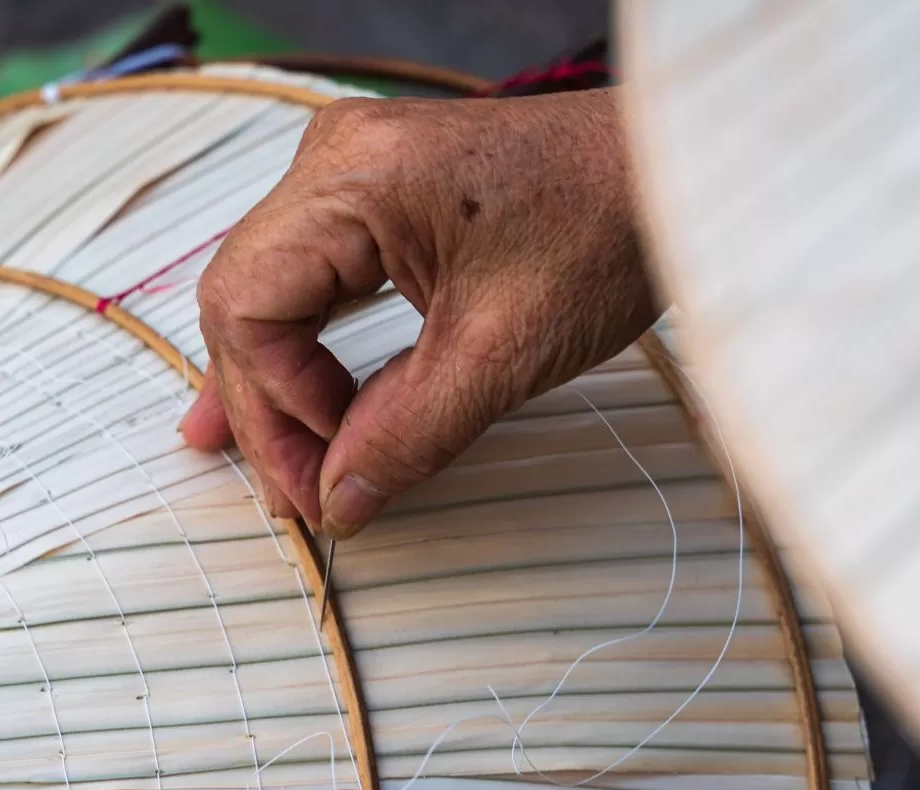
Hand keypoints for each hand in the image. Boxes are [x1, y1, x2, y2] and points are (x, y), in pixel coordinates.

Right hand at [185, 89, 659, 537]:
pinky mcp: (377, 189)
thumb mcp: (504, 353)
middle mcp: (334, 159)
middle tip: (303, 498)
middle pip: (245, 300)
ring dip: (276, 384)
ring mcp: (351, 168)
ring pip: (270, 292)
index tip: (327, 477)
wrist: (674, 173)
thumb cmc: (609, 228)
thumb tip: (340, 501)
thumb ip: (408, 435)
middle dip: (269, 409)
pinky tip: (288, 398)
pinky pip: (309, 274)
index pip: (248, 306)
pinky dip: (303, 344)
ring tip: (277, 468)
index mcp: (353, 180)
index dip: (276, 407)